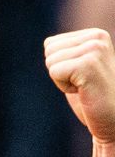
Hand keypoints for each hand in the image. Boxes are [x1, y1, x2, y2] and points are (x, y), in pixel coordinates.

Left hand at [45, 28, 114, 143]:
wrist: (114, 121)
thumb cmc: (94, 98)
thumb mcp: (79, 69)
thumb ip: (68, 53)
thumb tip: (48, 44)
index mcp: (95, 35)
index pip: (51, 44)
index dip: (60, 66)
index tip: (82, 77)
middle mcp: (97, 37)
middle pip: (49, 50)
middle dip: (59, 72)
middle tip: (83, 84)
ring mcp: (95, 49)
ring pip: (51, 61)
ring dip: (63, 81)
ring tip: (85, 87)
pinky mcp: (88, 64)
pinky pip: (54, 71)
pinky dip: (64, 87)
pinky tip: (84, 91)